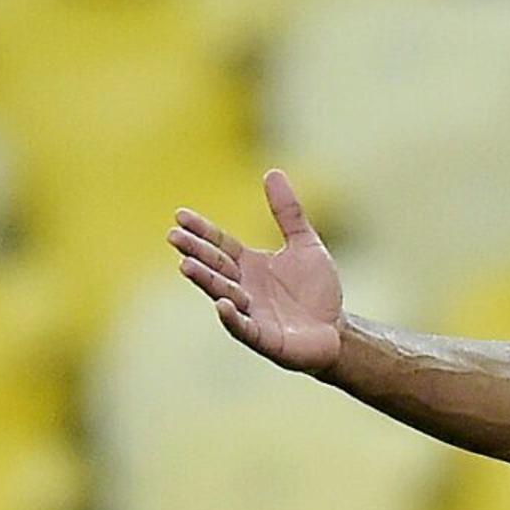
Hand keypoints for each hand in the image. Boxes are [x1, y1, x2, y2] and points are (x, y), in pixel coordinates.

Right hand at [170, 171, 345, 374]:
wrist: (336, 330)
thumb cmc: (317, 290)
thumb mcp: (305, 244)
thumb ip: (288, 212)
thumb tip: (272, 171)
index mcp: (249, 264)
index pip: (220, 244)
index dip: (202, 231)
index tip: (180, 215)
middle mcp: (243, 287)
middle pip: (215, 267)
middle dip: (195, 252)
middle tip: (173, 237)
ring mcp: (251, 313)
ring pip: (223, 294)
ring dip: (206, 281)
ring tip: (186, 266)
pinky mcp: (264, 338)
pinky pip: (244, 327)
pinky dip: (232, 317)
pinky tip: (222, 304)